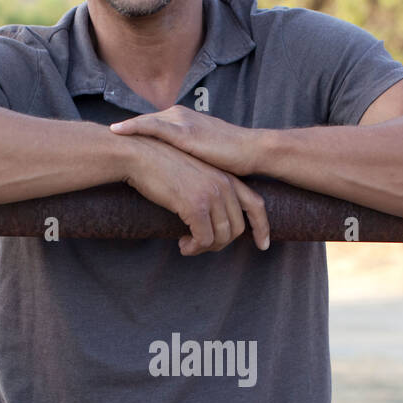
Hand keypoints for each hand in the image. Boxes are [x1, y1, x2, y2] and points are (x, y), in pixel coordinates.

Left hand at [110, 105, 260, 177]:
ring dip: (125, 130)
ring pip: (144, 123)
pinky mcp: (184, 131)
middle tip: (100, 138)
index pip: (151, 128)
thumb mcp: (201, 157)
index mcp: (182, 122)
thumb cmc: (230, 159)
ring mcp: (181, 121)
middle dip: (124, 131)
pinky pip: (153, 127)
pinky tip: (116, 131)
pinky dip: (133, 128)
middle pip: (143, 124)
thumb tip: (172, 172)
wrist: (250, 152)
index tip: (112, 141)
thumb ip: (185, 158)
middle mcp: (179, 116)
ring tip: (104, 135)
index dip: (132, 135)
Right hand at [118, 132, 269, 255]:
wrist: (139, 154)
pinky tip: (183, 244)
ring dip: (205, 248)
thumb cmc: (159, 165)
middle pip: (237, 228)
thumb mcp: (193, 174)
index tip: (262, 245)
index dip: (261, 228)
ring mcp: (211, 195)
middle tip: (200, 245)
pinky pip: (204, 239)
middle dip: (220, 243)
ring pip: (221, 237)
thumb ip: (208, 189)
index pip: (256, 204)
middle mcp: (223, 185)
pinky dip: (194, 247)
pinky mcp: (195, 205)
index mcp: (225, 176)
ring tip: (188, 246)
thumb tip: (211, 217)